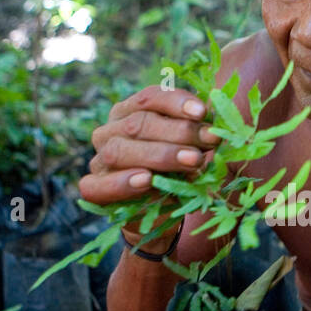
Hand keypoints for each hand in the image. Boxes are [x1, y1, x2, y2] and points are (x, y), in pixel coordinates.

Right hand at [79, 85, 219, 241]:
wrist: (158, 212)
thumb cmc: (175, 172)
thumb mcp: (190, 150)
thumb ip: (197, 137)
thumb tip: (216, 127)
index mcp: (130, 112)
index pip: (149, 97)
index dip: (176, 102)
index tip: (203, 111)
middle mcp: (110, 131)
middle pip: (139, 124)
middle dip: (179, 132)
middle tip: (209, 141)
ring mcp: (98, 159)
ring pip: (120, 150)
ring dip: (160, 155)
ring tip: (192, 160)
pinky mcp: (94, 188)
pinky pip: (98, 185)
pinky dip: (123, 182)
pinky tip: (146, 180)